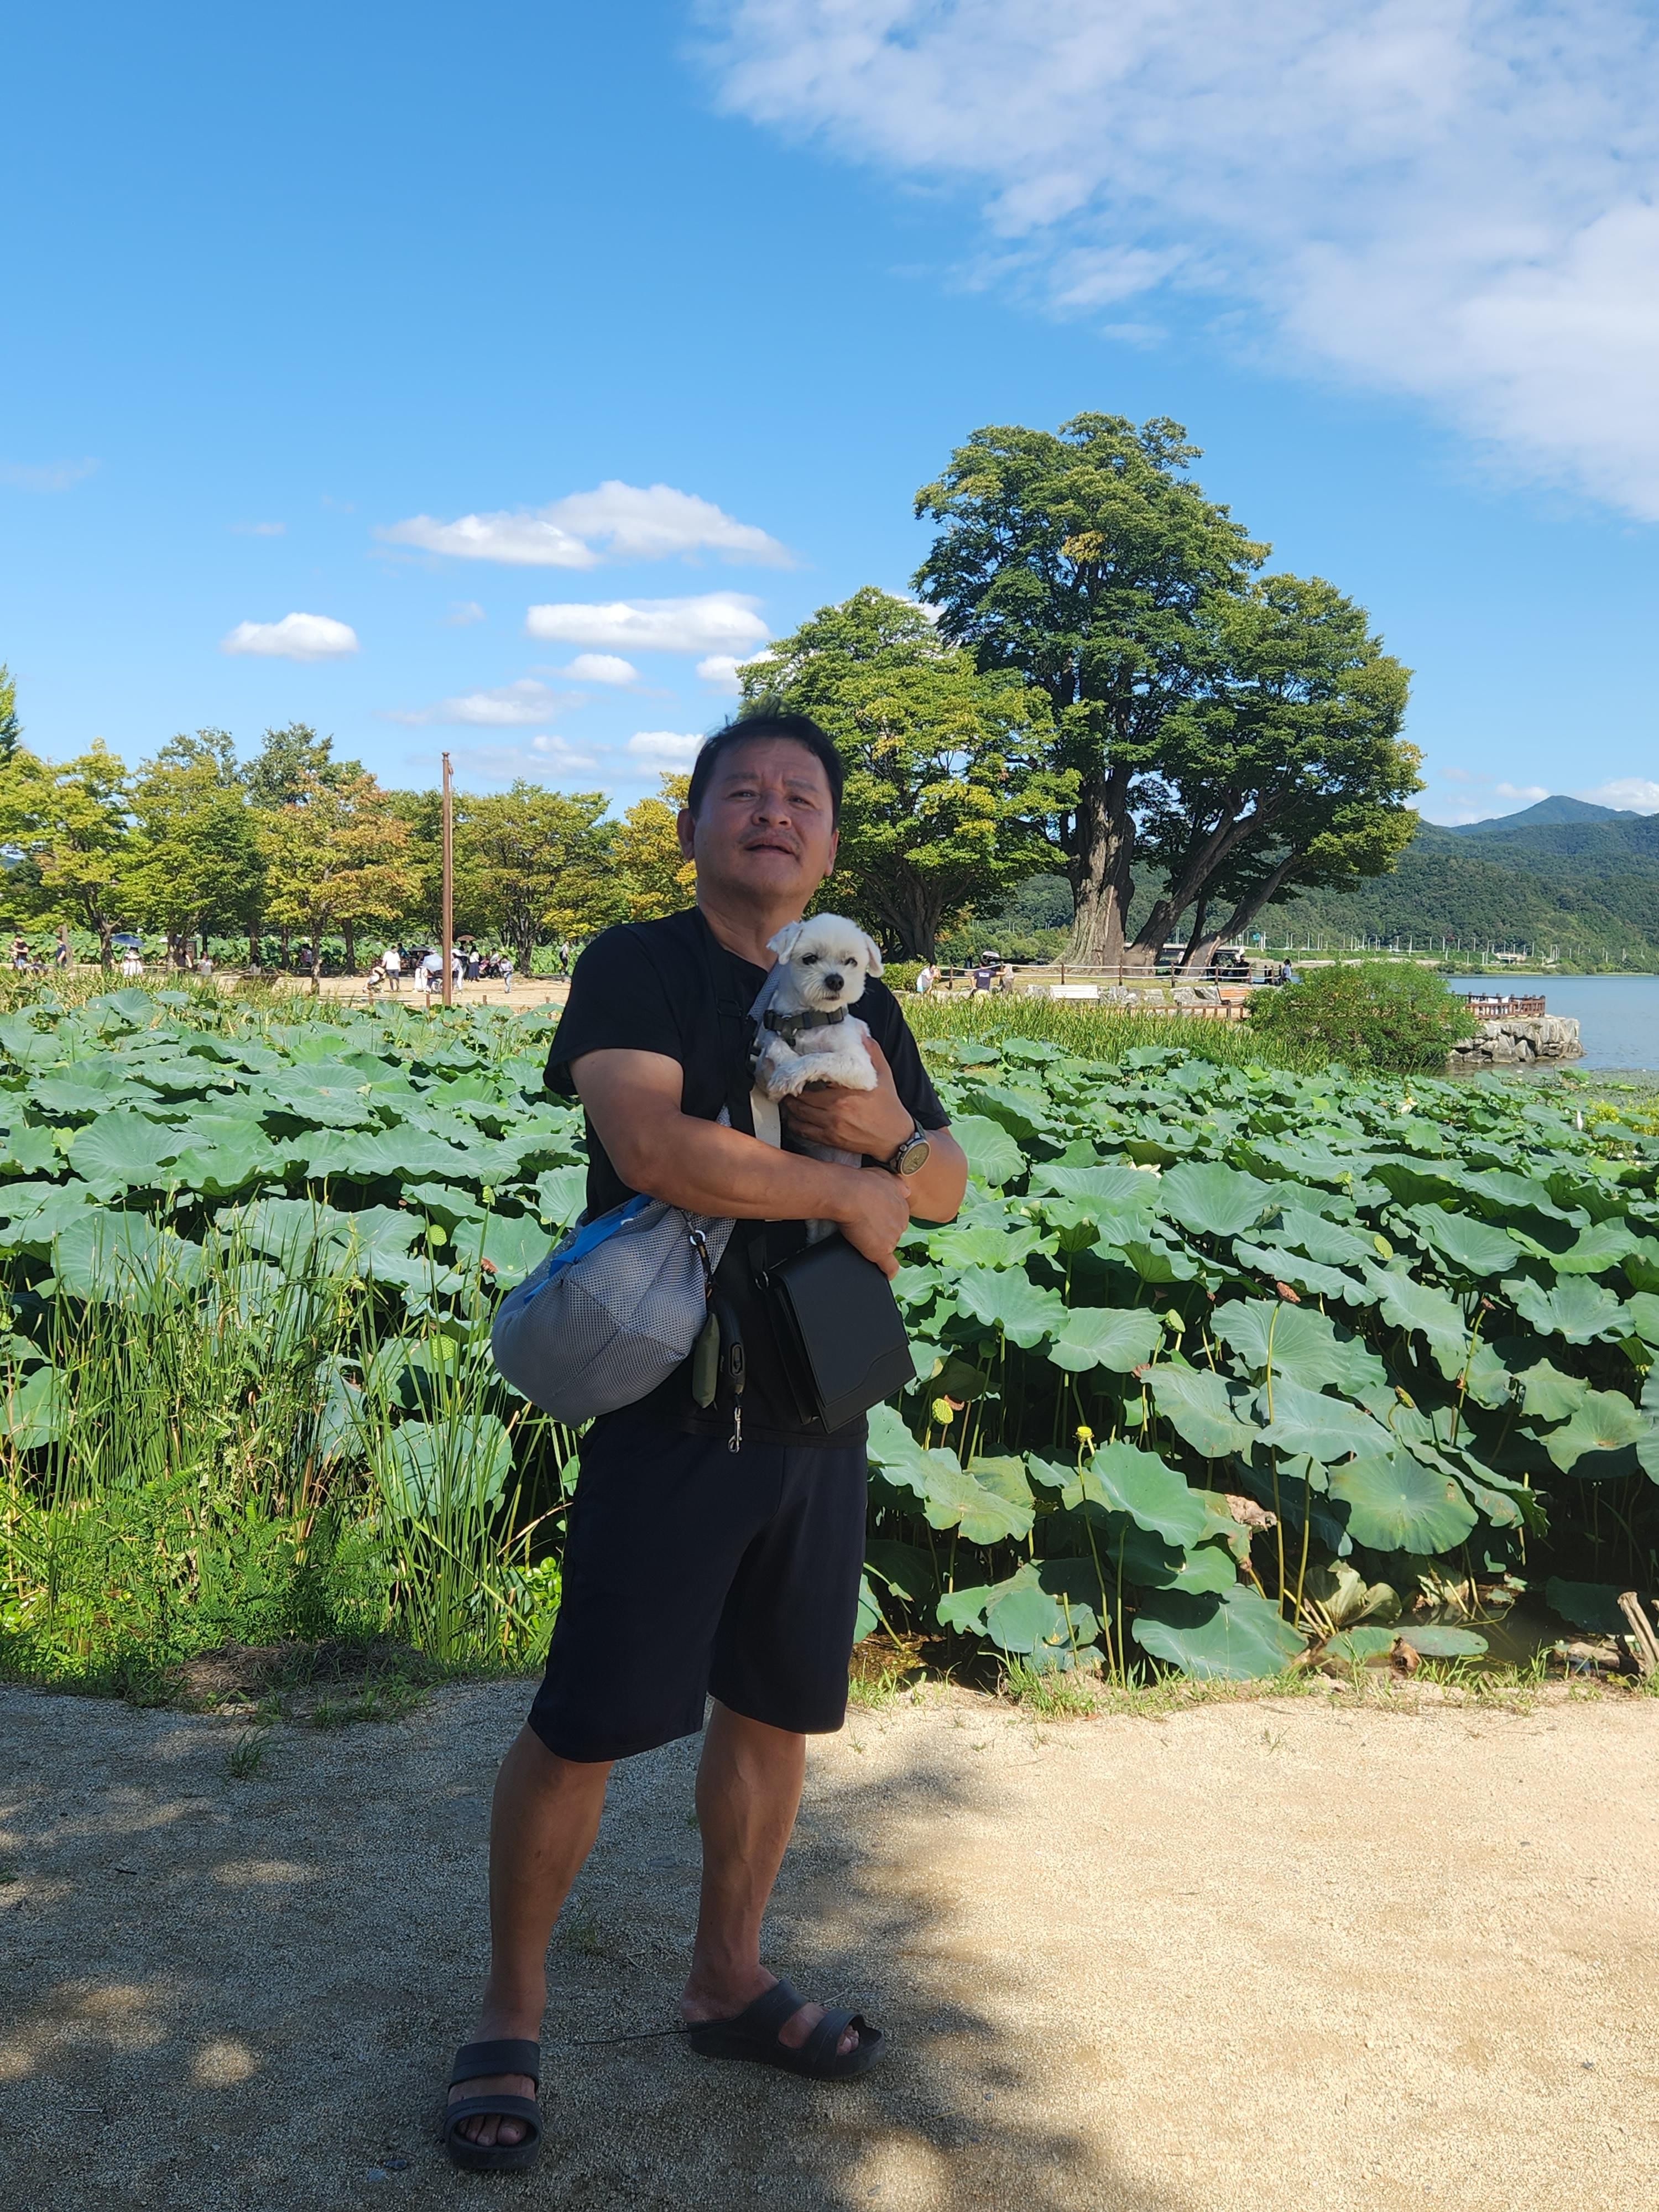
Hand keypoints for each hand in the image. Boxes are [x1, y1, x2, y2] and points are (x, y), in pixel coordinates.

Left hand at [781, 1038, 913, 1160]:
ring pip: (798, 1115)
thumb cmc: (889, 1105)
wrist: (895, 1137)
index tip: (796, 1071)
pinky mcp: (830, 1139)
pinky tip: (793, 1118)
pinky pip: (804, 1132)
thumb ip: (872, 1052)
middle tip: (786, 1086)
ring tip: (787, 1099)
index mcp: (844, 1092)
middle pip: (800, 1099)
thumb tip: (861, 1034)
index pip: (812, 1082)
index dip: (800, 1077)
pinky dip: (794, 1125)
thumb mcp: (884, 1074)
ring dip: (789, 1108)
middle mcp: (835, 1109)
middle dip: (790, 1092)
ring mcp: (831, 1126)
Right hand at [832, 1167, 909, 1277]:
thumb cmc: (861, 1182)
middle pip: (893, 1232)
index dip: (884, 1218)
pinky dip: (888, 1272)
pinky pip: (889, 1267)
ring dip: (877, 1244)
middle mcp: (902, 1222)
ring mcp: (893, 1238)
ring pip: (888, 1246)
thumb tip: (906, 1190)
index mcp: (902, 1205)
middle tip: (865, 1226)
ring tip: (861, 1236)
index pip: (896, 1217)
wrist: (848, 1194)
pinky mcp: (881, 1251)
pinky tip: (886, 1275)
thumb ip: (896, 1185)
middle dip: (882, 1231)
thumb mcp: (883, 1176)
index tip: (874, 1218)